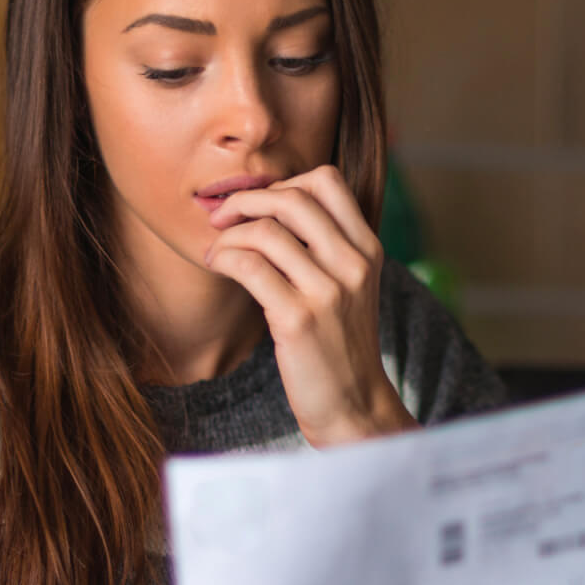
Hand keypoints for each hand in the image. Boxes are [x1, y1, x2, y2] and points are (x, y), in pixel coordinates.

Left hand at [205, 164, 418, 445]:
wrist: (353, 405)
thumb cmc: (339, 343)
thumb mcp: (349, 286)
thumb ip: (326, 246)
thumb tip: (269, 204)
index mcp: (367, 249)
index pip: (327, 180)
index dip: (284, 182)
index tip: (260, 206)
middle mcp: (353, 264)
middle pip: (292, 197)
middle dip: (246, 200)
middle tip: (223, 218)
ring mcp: (328, 292)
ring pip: (266, 231)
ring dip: (228, 235)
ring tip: (216, 251)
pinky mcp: (298, 320)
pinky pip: (249, 266)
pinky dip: (224, 258)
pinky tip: (217, 266)